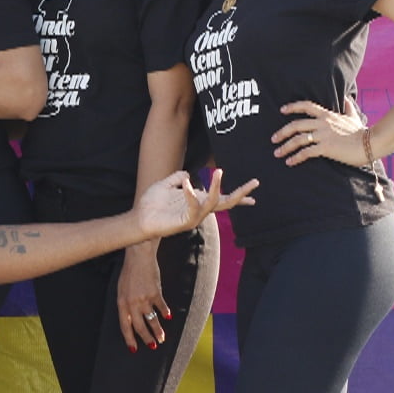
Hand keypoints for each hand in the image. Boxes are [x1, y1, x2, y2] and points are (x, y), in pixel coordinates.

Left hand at [116, 243, 169, 352]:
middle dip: (146, 338)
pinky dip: (165, 313)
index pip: (125, 326)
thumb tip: (133, 318)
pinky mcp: (155, 292)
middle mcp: (132, 303)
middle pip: (140, 326)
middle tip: (152, 345)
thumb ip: (126, 304)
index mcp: (122, 303)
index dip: (129, 339)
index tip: (134, 349)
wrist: (139, 257)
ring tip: (161, 338)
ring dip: (157, 331)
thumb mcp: (121, 289)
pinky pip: (161, 307)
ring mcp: (144, 298)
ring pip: (152, 320)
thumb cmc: (129, 273)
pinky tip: (168, 317)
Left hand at [135, 170, 256, 237]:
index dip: (239, 195)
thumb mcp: (167, 184)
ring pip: (213, 203)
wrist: (139, 217)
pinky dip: (191, 195)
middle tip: (254, 182)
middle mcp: (199, 209)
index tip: (255, 190)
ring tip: (218, 171)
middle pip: (226, 203)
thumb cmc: (152, 203)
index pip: (223, 198)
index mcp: (198, 201)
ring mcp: (194, 216)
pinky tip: (187, 183)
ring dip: (216, 187)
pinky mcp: (185, 222)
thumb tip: (188, 174)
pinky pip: (193, 208)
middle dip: (241, 193)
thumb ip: (178, 178)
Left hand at [273, 97, 369, 167]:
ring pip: (298, 139)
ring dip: (285, 147)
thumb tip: (346, 97)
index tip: (281, 110)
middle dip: (282, 132)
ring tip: (277, 154)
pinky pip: (306, 152)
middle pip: (296, 125)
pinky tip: (290, 162)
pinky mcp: (326, 147)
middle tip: (273, 139)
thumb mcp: (353, 116)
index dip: (293, 106)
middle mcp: (322, 123)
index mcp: (327, 115)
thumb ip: (348, 107)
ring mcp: (323, 135)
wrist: (370, 144)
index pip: (306, 106)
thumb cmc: (361, 132)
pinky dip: (295, 157)